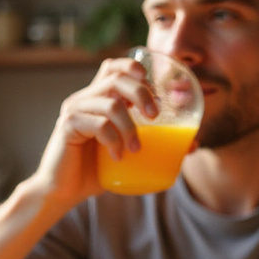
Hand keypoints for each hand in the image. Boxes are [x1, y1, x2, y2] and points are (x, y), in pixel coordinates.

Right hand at [28, 57, 157, 209]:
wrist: (64, 192)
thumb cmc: (96, 172)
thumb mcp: (128, 153)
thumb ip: (154, 143)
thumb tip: (194, 145)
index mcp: (97, 99)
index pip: (113, 67)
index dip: (133, 68)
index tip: (153, 88)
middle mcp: (83, 99)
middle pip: (116, 78)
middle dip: (142, 94)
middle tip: (154, 117)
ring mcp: (74, 111)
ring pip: (110, 104)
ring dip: (130, 127)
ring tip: (135, 149)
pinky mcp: (67, 126)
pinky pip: (99, 124)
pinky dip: (113, 141)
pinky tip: (116, 156)